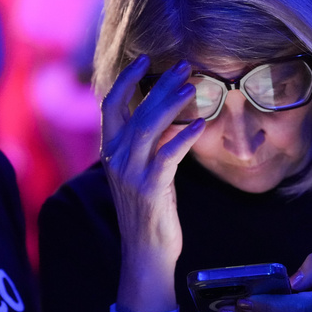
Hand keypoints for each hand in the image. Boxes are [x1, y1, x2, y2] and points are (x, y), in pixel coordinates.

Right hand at [99, 56, 205, 287]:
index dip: (126, 79)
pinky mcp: (151, 188)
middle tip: (184, 66)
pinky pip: (168, 155)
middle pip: (135, 110)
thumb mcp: (141, 173)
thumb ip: (148, 146)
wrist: (145, 252)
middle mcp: (116, 159)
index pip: (110, 105)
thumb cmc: (148, 212)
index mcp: (110, 152)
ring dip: (171, 103)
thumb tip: (169, 119)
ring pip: (148, 127)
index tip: (145, 59)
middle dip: (159, 84)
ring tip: (193, 86)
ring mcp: (131, 174)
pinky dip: (184, 137)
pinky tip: (201, 124)